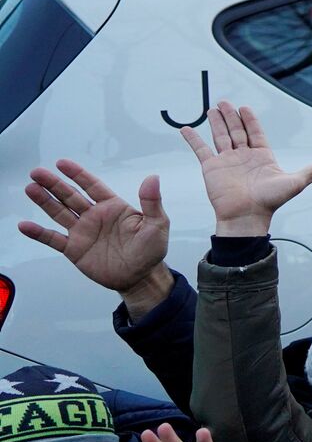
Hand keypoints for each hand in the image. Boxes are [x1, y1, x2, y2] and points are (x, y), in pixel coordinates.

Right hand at [21, 160, 172, 316]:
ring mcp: (82, 232)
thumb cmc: (151, 250)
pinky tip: (25, 225)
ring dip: (44, 201)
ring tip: (30, 188)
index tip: (61, 163)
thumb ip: (152, 202)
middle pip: (70, 196)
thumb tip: (153, 178)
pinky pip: (53, 239)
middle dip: (54, 184)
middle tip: (36, 172)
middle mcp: (94, 216)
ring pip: (59, 212)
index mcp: (113, 207)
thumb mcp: (157, 224)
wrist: (140, 278)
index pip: (92, 186)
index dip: (77, 174)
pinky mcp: (74, 249)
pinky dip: (39, 233)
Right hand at [181, 102, 311, 236]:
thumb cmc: (270, 202)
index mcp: (262, 157)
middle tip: (225, 102)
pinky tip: (186, 129)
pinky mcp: (211, 168)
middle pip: (237, 131)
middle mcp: (243, 157)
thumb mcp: (295, 183)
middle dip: (231, 116)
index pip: (255, 133)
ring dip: (216, 122)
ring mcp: (226, 161)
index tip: (244, 108)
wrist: (247, 217)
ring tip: (213, 108)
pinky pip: (200, 150)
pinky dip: (193, 139)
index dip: (250, 120)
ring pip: (220, 136)